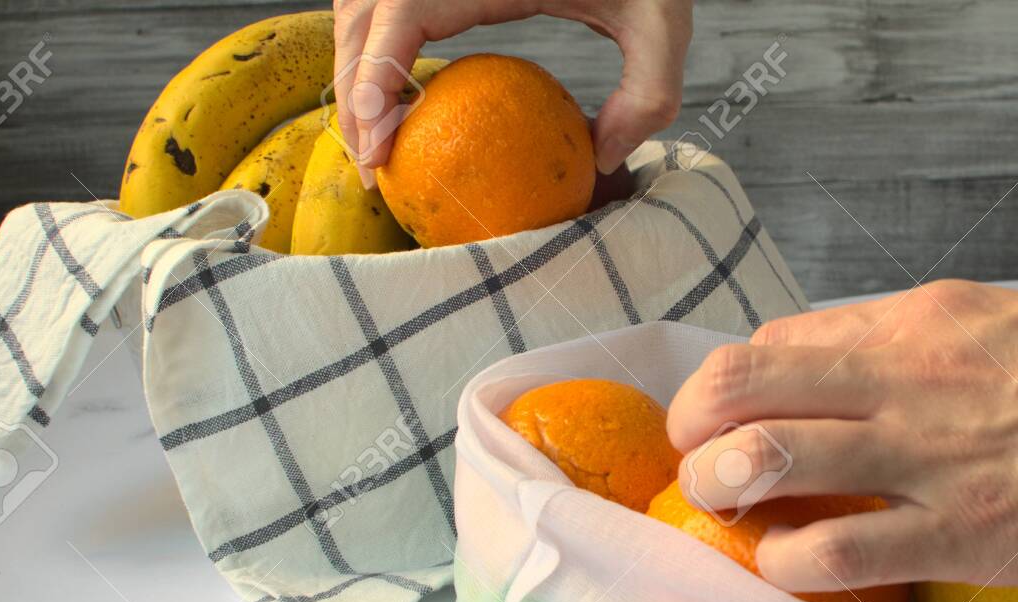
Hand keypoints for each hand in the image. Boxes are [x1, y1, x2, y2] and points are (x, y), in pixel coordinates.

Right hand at [332, 0, 692, 184]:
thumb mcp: (664, 21)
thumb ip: (650, 91)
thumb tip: (604, 159)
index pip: (401, 15)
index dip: (374, 78)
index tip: (377, 147)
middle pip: (361, 17)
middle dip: (353, 92)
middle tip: (371, 169)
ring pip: (360, 9)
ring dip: (355, 71)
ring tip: (375, 142)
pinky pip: (386, 7)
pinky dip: (374, 51)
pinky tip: (396, 103)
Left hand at [666, 281, 1017, 593]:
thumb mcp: (999, 327)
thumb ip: (909, 348)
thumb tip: (829, 371)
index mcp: (914, 324)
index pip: (774, 344)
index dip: (730, 390)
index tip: (727, 426)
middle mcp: (904, 377)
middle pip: (740, 383)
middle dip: (690, 429)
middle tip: (695, 467)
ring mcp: (929, 456)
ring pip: (768, 457)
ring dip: (718, 488)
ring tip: (723, 512)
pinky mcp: (965, 534)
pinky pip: (837, 551)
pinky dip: (785, 564)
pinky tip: (784, 569)